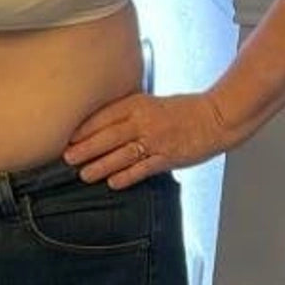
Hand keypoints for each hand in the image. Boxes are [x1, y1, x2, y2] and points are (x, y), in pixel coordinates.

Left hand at [62, 91, 235, 189]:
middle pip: (109, 136)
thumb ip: (127, 111)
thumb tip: (100, 123)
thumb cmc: (181, 109)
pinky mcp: (169, 157)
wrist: (216, 117)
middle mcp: (144, 120)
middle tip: (68, 158)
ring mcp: (156, 140)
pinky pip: (144, 168)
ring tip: (84, 174)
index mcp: (137, 103)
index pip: (105, 115)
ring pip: (123, 154)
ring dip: (101, 165)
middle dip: (86, 148)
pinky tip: (113, 183)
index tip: (68, 137)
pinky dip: (127, 176)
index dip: (85, 128)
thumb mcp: (150, 102)